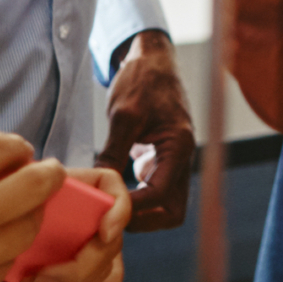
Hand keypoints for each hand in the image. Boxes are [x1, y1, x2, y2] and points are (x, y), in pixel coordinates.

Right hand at [0, 127, 62, 281]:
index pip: (3, 149)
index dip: (17, 146)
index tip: (20, 150)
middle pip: (34, 187)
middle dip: (48, 174)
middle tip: (50, 171)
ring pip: (28, 228)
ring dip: (32, 213)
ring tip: (26, 207)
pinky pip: (7, 265)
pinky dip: (6, 250)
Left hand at [16, 166, 130, 281]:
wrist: (12, 213)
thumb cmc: (19, 192)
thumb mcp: (22, 180)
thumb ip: (26, 178)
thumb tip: (20, 172)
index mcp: (89, 187)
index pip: (115, 193)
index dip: (117, 215)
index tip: (103, 234)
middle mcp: (101, 214)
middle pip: (110, 244)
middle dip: (78, 269)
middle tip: (41, 277)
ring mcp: (100, 242)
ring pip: (103, 269)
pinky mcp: (93, 265)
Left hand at [98, 31, 194, 231]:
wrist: (152, 60)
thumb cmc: (142, 79)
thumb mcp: (124, 114)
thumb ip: (114, 151)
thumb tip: (100, 185)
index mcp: (179, 146)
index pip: (161, 194)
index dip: (134, 208)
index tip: (105, 210)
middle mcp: (182, 159)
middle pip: (173, 211)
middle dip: (143, 221)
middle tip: (110, 218)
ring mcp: (173, 161)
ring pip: (165, 206)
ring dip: (141, 214)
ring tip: (108, 209)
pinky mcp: (162, 160)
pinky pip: (155, 192)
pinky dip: (136, 199)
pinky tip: (111, 193)